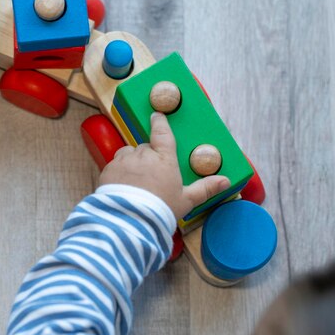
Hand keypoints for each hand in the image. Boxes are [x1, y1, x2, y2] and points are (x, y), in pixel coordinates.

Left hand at [99, 112, 230, 219]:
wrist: (130, 220)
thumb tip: (226, 181)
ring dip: (132, 163)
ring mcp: (124, 160)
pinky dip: (119, 173)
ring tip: (136, 184)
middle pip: (146, 148)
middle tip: (152, 178)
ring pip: (128, 154)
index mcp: (164, 158)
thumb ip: (205, 188)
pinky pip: (115, 165)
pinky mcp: (109, 169)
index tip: (157, 115)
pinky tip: (123, 188)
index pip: (162, 133)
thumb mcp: (186, 200)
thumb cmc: (161, 210)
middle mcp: (143, 154)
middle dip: (148, 158)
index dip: (160, 122)